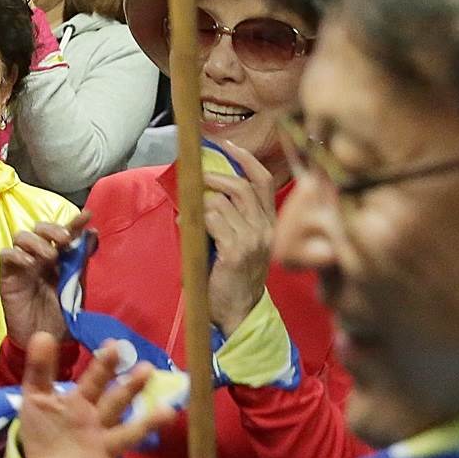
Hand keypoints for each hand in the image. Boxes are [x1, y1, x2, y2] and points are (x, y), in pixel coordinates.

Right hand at [0, 219, 77, 361]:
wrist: (45, 341)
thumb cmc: (61, 316)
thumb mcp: (77, 287)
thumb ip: (82, 261)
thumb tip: (93, 233)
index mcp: (59, 258)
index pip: (64, 233)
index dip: (74, 222)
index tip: (86, 216)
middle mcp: (39, 256)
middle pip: (39, 228)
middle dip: (52, 229)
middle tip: (64, 240)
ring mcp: (22, 264)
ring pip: (21, 236)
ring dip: (36, 241)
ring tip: (49, 256)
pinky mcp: (7, 276)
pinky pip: (5, 255)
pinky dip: (17, 254)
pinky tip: (30, 264)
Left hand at [12, 331, 167, 457]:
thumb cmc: (45, 429)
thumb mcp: (36, 398)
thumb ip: (39, 369)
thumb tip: (41, 333)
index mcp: (82, 401)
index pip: (94, 380)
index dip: (103, 365)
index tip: (114, 345)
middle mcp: (99, 421)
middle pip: (116, 402)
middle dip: (130, 387)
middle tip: (147, 369)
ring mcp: (104, 448)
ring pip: (127, 434)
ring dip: (146, 424)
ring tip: (168, 412)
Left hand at [200, 145, 275, 333]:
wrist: (238, 312)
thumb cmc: (236, 277)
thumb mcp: (244, 242)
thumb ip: (236, 217)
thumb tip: (211, 190)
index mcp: (271, 224)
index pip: (264, 182)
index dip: (247, 160)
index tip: (230, 145)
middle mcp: (266, 229)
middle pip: (242, 187)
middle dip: (216, 178)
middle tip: (199, 179)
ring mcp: (252, 240)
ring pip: (222, 202)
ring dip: (201, 203)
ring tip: (190, 213)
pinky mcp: (235, 251)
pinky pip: (212, 220)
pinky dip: (195, 218)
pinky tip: (186, 225)